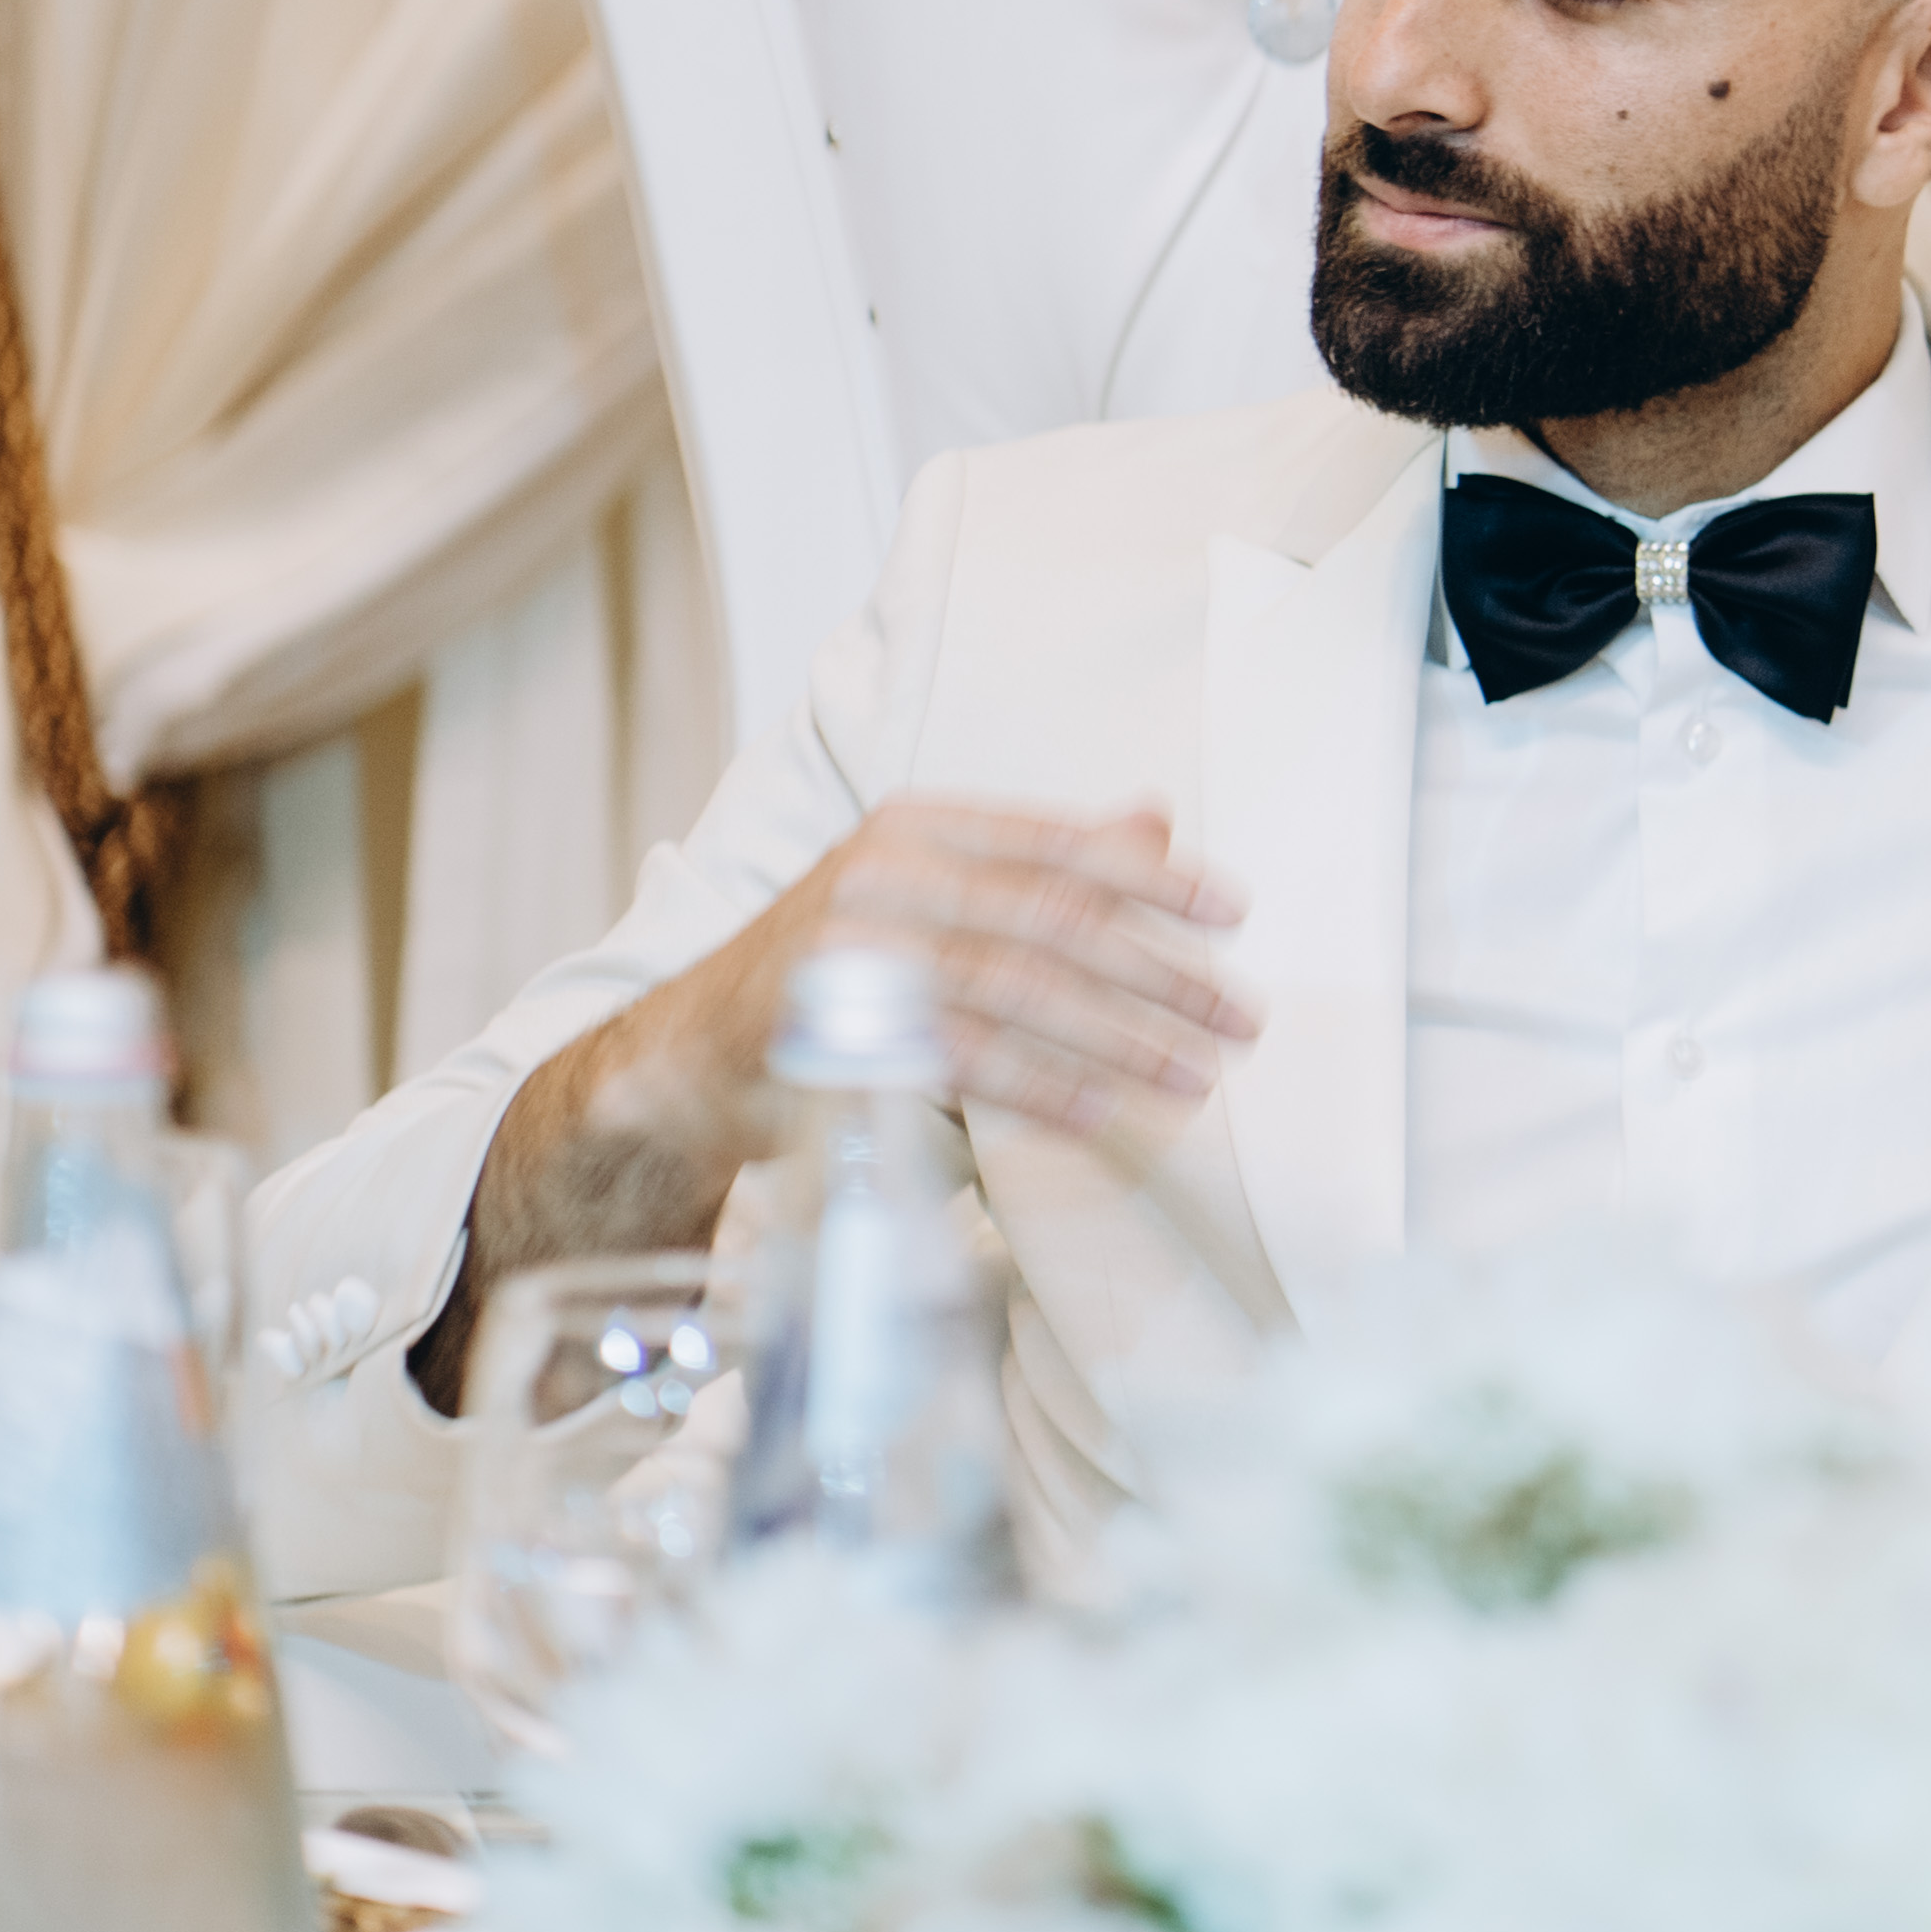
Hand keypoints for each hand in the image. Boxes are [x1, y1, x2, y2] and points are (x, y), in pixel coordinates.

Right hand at [749, 797, 1255, 1139]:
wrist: (692, 1055)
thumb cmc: (837, 969)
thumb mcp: (932, 892)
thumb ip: (1039, 860)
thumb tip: (1155, 820)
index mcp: (917, 827)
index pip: (1061, 845)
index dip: (1156, 880)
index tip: (1235, 915)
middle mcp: (883, 876)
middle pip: (1054, 921)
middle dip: (1161, 974)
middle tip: (1239, 1018)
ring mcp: (853, 954)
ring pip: (1020, 992)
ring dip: (1122, 1039)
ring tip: (1195, 1075)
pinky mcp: (833, 1033)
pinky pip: (963, 1060)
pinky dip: (1044, 1087)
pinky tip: (1104, 1111)